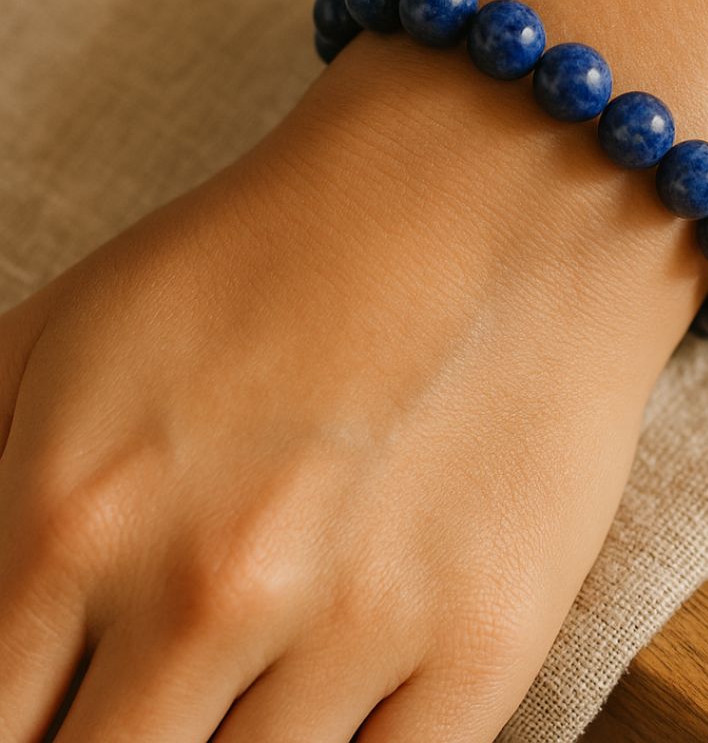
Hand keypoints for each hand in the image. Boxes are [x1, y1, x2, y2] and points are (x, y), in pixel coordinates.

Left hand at [0, 37, 693, 741]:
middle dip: (116, 739)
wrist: (486, 195)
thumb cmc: (279, 254)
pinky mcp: (485, 640)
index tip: (66, 699)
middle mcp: (213, 589)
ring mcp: (362, 625)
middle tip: (155, 695)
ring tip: (244, 679)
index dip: (21, 724)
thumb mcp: (66, 334)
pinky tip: (333, 704)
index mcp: (73, 512)